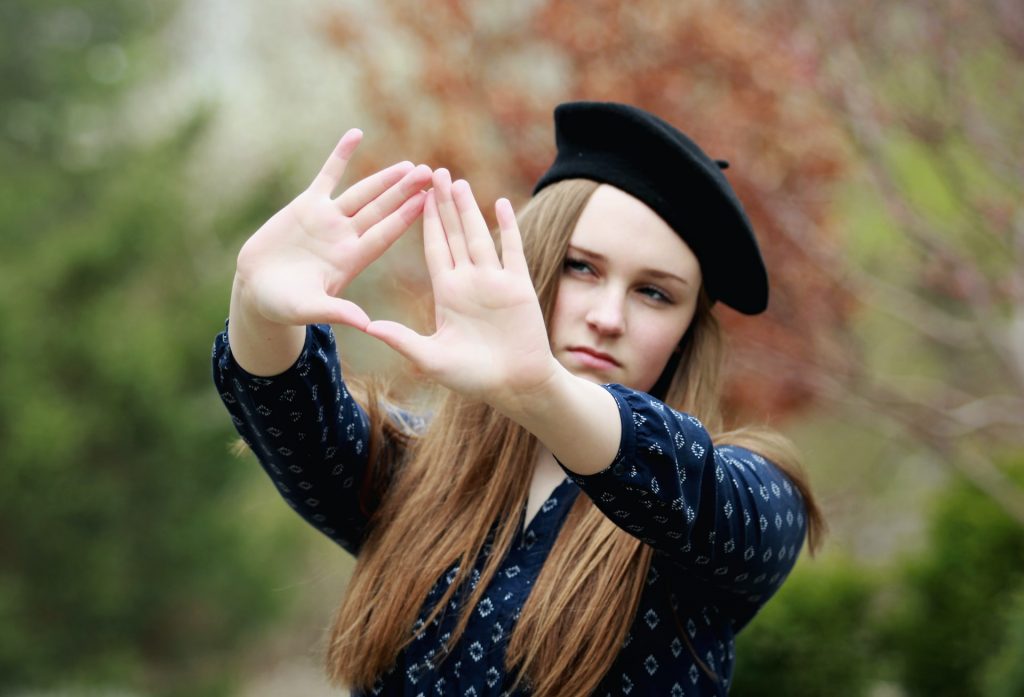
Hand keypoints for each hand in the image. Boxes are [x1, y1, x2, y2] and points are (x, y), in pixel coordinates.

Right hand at [234, 129, 432, 328]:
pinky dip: (341, 155)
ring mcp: (328, 219)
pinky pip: (327, 175)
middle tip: (431, 174)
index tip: (428, 201)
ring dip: (384, 178)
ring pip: (362, 192)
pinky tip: (356, 134)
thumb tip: (365, 323)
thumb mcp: (308, 310)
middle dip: (404, 192)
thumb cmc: (283, 306)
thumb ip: (335, 312)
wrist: (256, 290)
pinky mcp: (306, 206)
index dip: (405, 217)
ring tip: (409, 165)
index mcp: (350, 260)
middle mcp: (345, 236)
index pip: (383, 234)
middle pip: (381, 209)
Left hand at [364, 170, 561, 407]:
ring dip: (470, 209)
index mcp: (447, 293)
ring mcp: (495, 281)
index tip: (415, 195)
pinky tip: (501, 204)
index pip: (434, 249)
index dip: (425, 222)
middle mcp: (470, 281)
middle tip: (433, 172)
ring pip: (480, 236)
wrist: (516, 386)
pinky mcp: (519, 286)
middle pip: (455, 234)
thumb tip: (367, 327)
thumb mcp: (431, 358)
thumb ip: (402, 340)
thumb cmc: (474, 377)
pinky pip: (512, 251)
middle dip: (444, 204)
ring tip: (459, 181)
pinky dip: (508, 228)